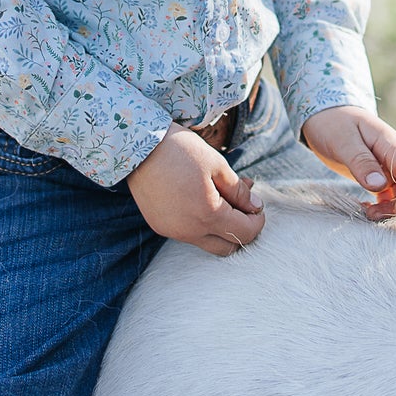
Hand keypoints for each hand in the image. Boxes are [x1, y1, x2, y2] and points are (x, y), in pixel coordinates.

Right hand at [127, 126, 265, 255]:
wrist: (139, 147)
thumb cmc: (181, 151)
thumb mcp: (217, 165)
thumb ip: (238, 190)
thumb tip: (255, 206)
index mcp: (209, 215)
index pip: (245, 233)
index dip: (257, 221)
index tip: (257, 206)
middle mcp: (190, 231)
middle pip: (227, 248)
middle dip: (240, 231)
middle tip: (243, 208)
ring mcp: (173, 231)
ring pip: (207, 243)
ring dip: (220, 229)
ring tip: (221, 199)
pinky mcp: (159, 226)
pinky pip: (188, 235)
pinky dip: (200, 225)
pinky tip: (200, 201)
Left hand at [300, 106, 395, 233]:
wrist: (323, 114)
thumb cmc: (332, 123)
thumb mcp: (342, 140)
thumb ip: (361, 162)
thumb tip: (379, 186)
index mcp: (391, 144)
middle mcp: (395, 156)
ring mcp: (389, 167)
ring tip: (373, 218)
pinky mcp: (379, 176)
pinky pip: (391, 195)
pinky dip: (385, 208)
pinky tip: (368, 213)